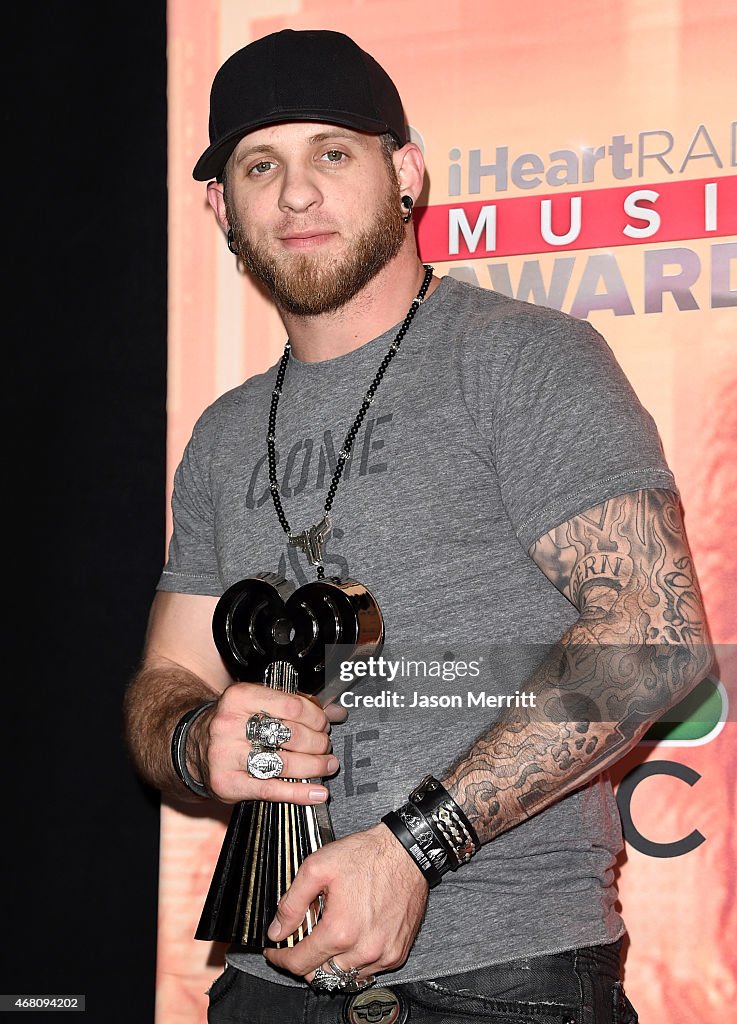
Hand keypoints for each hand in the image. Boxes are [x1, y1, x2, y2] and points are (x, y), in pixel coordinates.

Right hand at [190, 683, 338, 803]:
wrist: (193, 747)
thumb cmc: (235, 723)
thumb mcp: (258, 704)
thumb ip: (296, 706)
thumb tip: (336, 713)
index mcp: (240, 697)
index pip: (292, 706)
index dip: (316, 717)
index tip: (324, 723)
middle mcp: (229, 724)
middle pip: (291, 736)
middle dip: (318, 742)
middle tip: (326, 746)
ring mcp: (225, 755)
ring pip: (285, 763)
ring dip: (315, 766)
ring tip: (327, 765)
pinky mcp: (226, 783)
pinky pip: (271, 790)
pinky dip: (299, 793)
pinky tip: (316, 793)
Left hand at [264, 824, 428, 983]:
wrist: (406, 852)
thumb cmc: (367, 856)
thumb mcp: (317, 868)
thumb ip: (292, 903)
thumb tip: (277, 931)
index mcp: (340, 931)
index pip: (299, 964)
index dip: (280, 958)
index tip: (275, 952)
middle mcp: (363, 950)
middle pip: (320, 976)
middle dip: (305, 960)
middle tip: (304, 937)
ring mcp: (383, 955)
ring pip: (344, 977)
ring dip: (331, 963)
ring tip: (330, 935)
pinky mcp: (397, 954)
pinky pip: (368, 972)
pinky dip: (354, 961)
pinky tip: (352, 937)